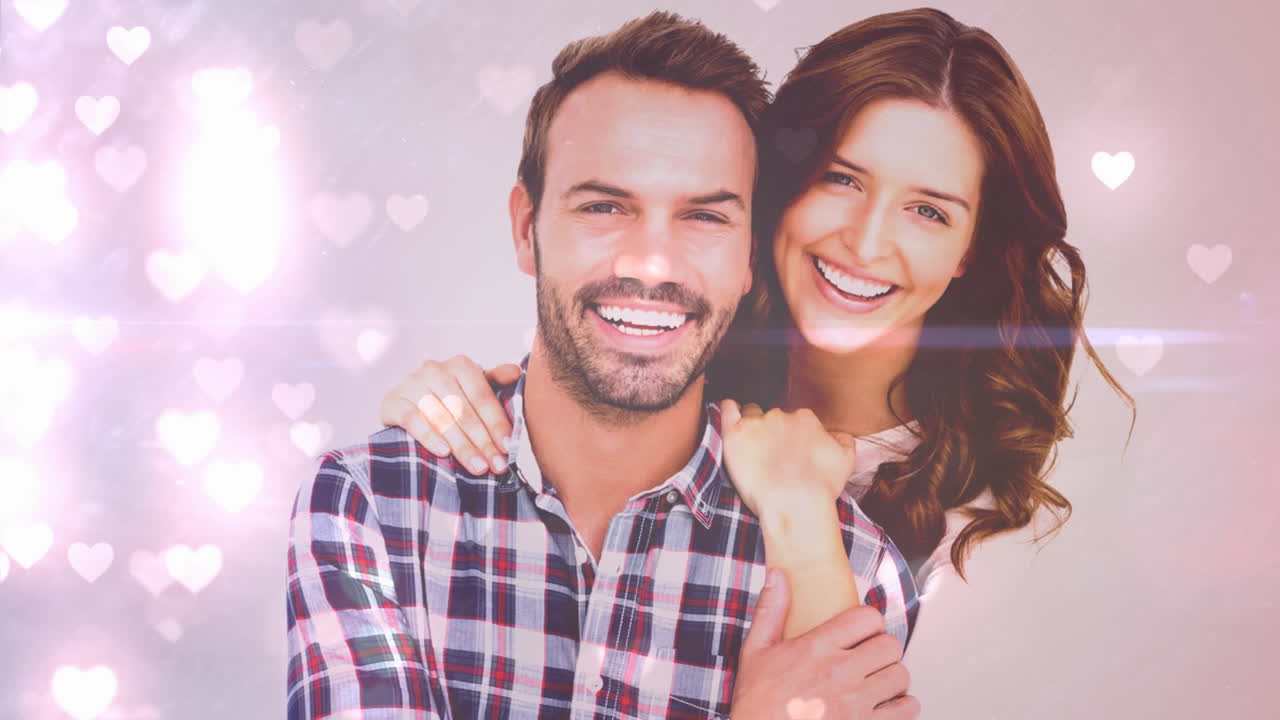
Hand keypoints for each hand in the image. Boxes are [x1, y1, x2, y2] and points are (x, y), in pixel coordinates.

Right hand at [378, 355, 520, 474]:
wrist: (406, 402)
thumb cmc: (448, 398)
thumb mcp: (474, 389)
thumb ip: (495, 381)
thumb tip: (516, 371)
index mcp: (460, 365)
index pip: (483, 397)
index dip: (497, 424)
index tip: (508, 448)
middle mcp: (434, 369)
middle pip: (463, 410)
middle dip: (482, 441)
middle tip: (495, 465)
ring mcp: (411, 384)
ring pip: (441, 417)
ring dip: (461, 445)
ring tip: (477, 466)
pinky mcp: (392, 401)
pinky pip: (412, 419)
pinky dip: (428, 436)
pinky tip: (443, 452)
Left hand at [719, 399, 857, 516]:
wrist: (796, 503)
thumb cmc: (821, 487)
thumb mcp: (846, 461)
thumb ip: (843, 440)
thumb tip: (837, 435)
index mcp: (806, 419)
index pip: (797, 420)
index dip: (793, 436)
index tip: (791, 451)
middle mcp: (782, 415)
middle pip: (774, 417)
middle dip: (773, 432)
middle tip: (773, 455)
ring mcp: (756, 423)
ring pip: (751, 413)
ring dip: (752, 424)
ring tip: (752, 444)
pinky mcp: (735, 435)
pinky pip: (727, 410)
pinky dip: (728, 409)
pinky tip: (730, 412)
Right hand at [730, 568, 919, 719]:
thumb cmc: (756, 701)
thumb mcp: (755, 651)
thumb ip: (770, 610)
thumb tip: (776, 574)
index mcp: (817, 648)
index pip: (867, 618)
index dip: (869, 621)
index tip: (862, 630)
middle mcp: (840, 673)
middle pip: (890, 645)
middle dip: (882, 648)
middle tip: (870, 655)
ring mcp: (855, 703)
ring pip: (900, 676)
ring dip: (892, 676)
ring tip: (877, 679)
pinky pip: (906, 710)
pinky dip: (902, 705)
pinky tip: (885, 703)